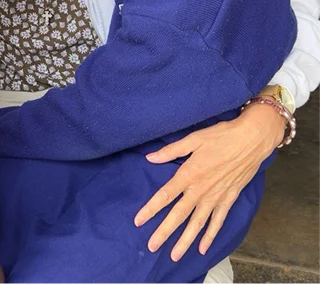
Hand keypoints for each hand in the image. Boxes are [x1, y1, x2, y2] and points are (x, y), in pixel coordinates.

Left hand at [134, 103, 284, 260]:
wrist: (252, 140)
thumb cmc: (221, 135)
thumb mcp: (194, 138)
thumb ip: (171, 151)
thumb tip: (150, 157)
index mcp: (190, 173)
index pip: (165, 195)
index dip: (151, 209)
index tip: (138, 221)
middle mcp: (201, 189)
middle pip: (179, 215)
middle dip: (164, 232)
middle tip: (151, 246)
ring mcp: (216, 197)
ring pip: (198, 223)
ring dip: (185, 240)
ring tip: (174, 255)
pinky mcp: (229, 199)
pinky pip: (218, 222)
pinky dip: (210, 236)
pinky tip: (202, 248)